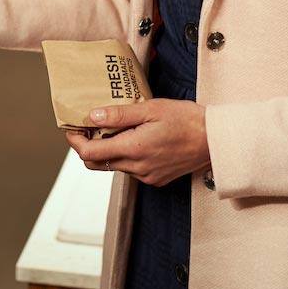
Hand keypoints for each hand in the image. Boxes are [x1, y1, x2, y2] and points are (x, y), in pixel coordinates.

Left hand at [65, 100, 208, 186]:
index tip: (71, 128)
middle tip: (85, 128)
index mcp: (134, 149)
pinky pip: (131, 169)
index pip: (90, 153)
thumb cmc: (187, 120)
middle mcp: (138, 168)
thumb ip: (119, 114)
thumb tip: (92, 116)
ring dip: (107, 150)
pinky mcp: (156, 179)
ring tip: (111, 128)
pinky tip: (133, 139)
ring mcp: (147, 176)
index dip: (75, 141)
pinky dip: (125, 155)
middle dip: (86, 147)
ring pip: (114, 166)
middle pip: (97, 163)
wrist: (216, 141)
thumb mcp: (151, 109)